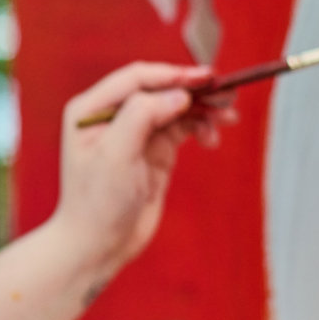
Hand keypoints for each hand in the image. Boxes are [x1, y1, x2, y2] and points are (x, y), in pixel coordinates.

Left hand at [49, 62, 236, 283]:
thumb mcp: (116, 155)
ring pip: (175, 107)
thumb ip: (142, 116)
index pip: (137, 78)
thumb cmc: (97, 202)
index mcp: (91, 109)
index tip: (205, 79)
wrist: (99, 245)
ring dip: (202, 109)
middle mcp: (112, 115)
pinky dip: (200, 127)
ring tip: (227, 119)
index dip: (172, 74)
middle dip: (193, 91)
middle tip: (226, 97)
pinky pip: (182, 127)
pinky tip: (212, 139)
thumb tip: (177, 93)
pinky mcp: (154, 150)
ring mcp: (135, 132)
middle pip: (160, 89)